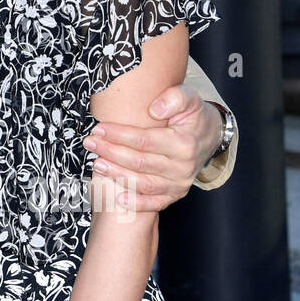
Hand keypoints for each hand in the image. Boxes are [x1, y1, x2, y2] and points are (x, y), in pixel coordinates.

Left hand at [83, 84, 221, 211]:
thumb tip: (155, 109)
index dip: (119, 135)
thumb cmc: (192, 115)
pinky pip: (155, 202)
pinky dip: (137, 203)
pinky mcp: (176, 194)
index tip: (99, 128)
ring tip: (96, 163)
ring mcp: (180, 183)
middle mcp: (183, 167)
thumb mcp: (189, 97)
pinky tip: (119, 198)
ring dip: (117, 175)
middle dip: (111, 152)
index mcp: (184, 143)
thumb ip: (174, 98)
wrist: (210, 136)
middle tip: (90, 143)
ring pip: (144, 184)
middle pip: (140, 162)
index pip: (144, 140)